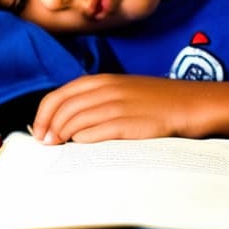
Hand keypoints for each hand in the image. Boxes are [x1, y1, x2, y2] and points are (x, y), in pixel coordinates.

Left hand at [31, 75, 228, 144]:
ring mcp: (117, 106)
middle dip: (47, 127)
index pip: (58, 95)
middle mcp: (105, 90)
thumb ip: (95, 100)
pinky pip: (95, 133)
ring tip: (58, 147)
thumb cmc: (154, 102)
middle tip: (44, 143)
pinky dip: (81, 140)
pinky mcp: (128, 123)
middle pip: (62, 109)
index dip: (43, 114)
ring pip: (74, 121)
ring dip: (61, 136)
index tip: (38, 131)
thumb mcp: (122, 91)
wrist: (190, 104)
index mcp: (101, 80)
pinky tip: (79, 146)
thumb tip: (66, 120)